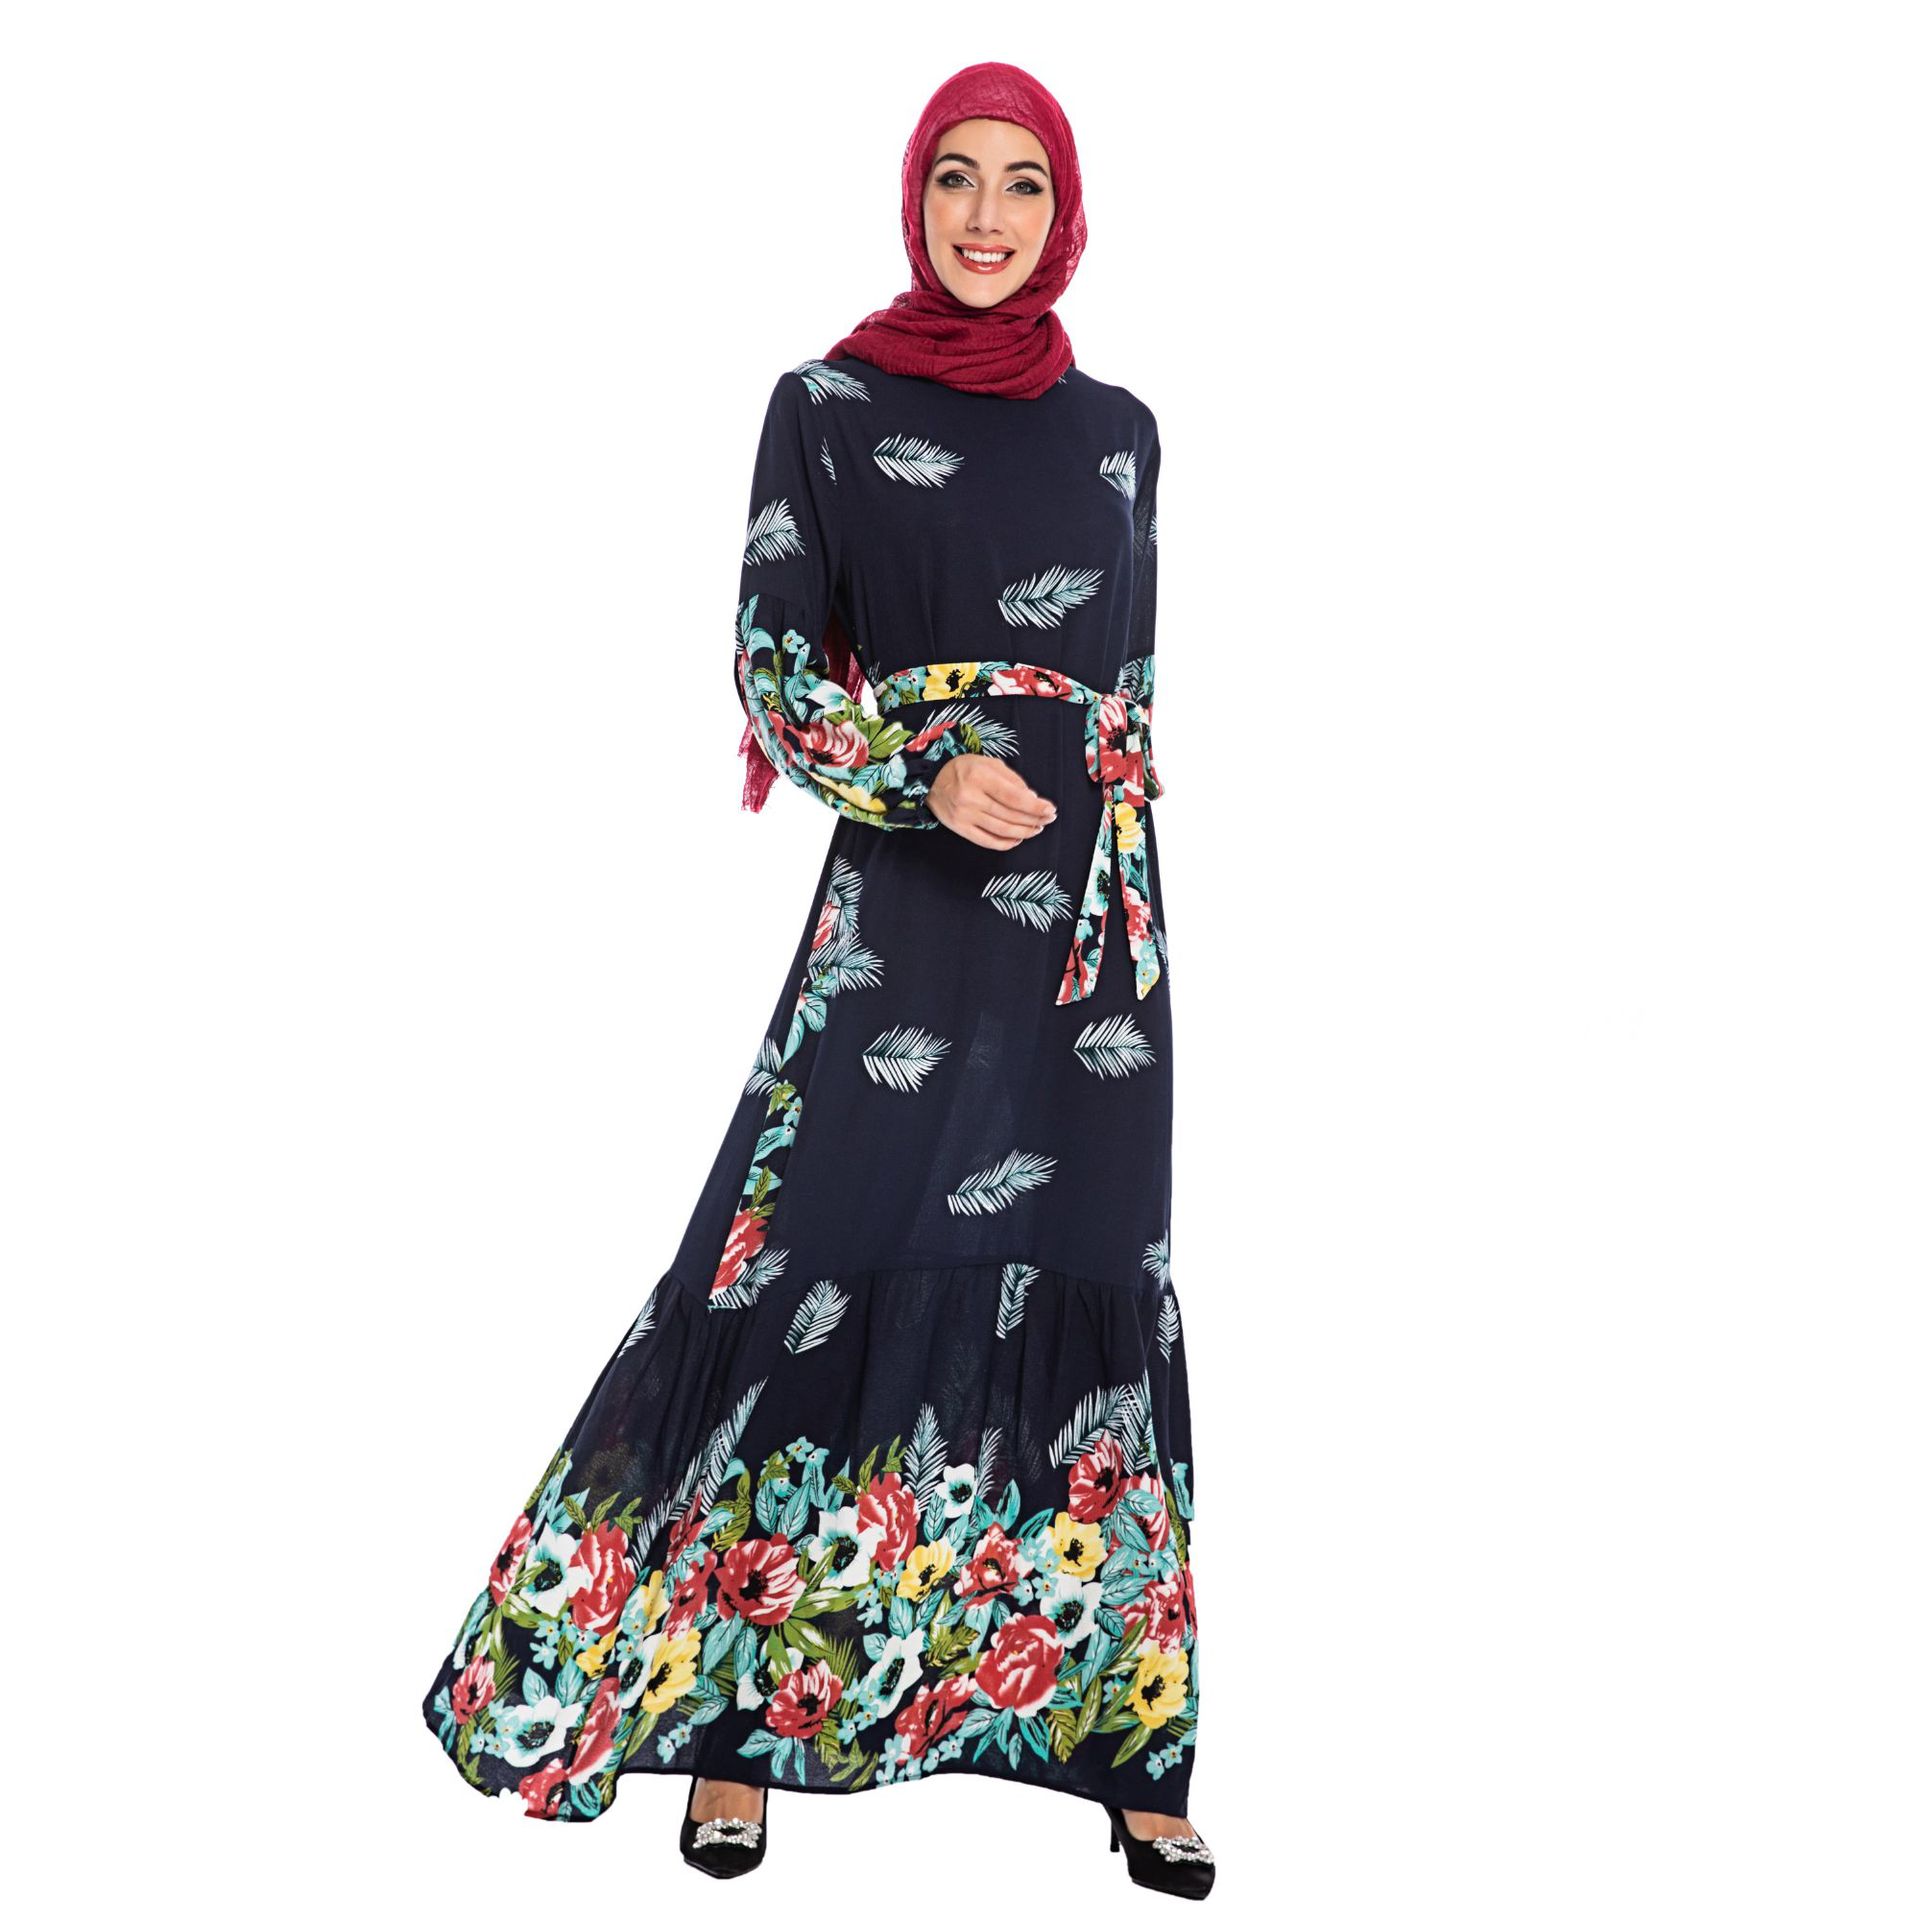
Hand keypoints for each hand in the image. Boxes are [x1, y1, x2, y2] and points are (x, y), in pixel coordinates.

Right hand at [928, 755, 1056, 848]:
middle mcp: (970, 797)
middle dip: (1034, 819)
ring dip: (1024, 832)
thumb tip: (1032, 798)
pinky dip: (1006, 843)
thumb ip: (1012, 779)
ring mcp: (964, 815)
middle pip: (1010, 815)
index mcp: (979, 776)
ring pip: (1002, 830)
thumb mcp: (989, 763)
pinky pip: (987, 841)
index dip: (1035, 806)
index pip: (1014, 797)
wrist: (930, 781)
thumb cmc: (964, 770)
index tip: (1050, 809)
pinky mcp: (959, 828)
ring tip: (1037, 828)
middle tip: (1048, 819)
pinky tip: (1018, 839)